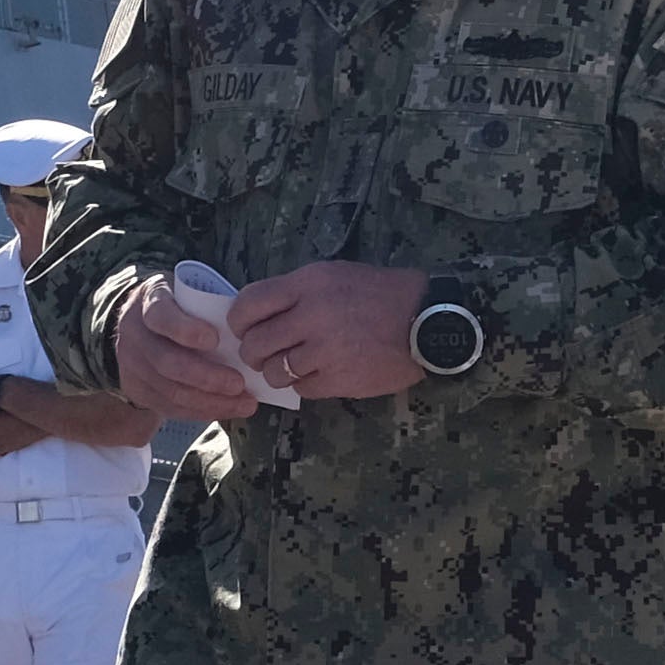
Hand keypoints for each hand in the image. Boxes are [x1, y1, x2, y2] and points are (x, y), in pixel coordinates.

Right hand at [114, 280, 273, 420]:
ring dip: (212, 402)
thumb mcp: (186, 293)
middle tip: (239, 383)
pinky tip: (228, 409)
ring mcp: (132, 366)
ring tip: (245, 402)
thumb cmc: (177, 306)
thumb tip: (247, 332)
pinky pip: (170, 408)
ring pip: (171, 392)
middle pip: (167, 363)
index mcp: (149, 302)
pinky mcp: (137, 391)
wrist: (138, 324)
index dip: (186, 330)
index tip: (214, 339)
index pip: (160, 316)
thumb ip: (208, 307)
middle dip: (207, 377)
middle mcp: (135, 335)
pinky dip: (203, 412)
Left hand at [226, 261, 432, 403]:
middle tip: (263, 355)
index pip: (249, 304)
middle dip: (253, 353)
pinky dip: (305, 385)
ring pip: (275, 371)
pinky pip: (301, 389)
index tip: (241, 330)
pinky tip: (321, 374)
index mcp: (308, 284)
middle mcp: (311, 316)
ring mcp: (325, 351)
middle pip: (256, 344)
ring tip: (294, 366)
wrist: (427, 320)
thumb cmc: (381, 294)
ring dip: (278, 372)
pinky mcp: (339, 379)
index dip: (237, 322)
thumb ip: (297, 292)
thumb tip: (258, 314)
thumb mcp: (335, 275)